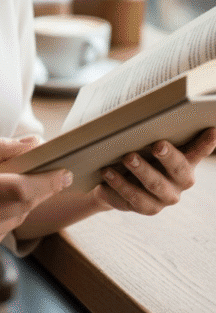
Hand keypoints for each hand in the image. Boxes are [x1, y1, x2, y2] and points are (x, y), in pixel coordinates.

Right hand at [0, 137, 71, 261]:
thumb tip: (33, 143)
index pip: (21, 189)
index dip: (48, 181)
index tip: (64, 172)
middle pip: (25, 204)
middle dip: (41, 188)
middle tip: (50, 172)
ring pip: (18, 218)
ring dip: (24, 200)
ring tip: (13, 184)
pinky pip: (6, 230)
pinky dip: (9, 214)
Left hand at [94, 127, 215, 214]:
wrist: (116, 180)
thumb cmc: (137, 152)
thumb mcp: (145, 141)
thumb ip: (152, 130)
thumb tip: (148, 104)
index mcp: (185, 163)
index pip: (198, 150)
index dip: (206, 143)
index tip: (212, 130)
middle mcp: (179, 183)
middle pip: (178, 171)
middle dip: (168, 157)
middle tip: (157, 144)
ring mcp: (163, 199)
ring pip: (154, 186)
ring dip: (140, 171)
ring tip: (126, 157)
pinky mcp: (144, 208)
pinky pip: (132, 199)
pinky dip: (118, 185)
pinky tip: (107, 172)